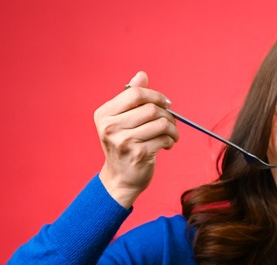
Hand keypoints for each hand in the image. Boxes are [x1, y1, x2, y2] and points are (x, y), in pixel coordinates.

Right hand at [94, 71, 178, 207]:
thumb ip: (131, 97)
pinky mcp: (139, 154)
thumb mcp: (122, 120)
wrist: (120, 178)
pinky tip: (167, 145)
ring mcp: (124, 141)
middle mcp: (110, 127)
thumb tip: (142, 75)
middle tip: (171, 124)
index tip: (166, 104)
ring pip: (162, 123)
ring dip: (173, 129)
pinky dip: (171, 141)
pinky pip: (164, 139)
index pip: (135, 93)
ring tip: (172, 136)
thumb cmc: (124, 146)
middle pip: (151, 108)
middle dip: (168, 115)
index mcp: (104, 114)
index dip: (155, 96)